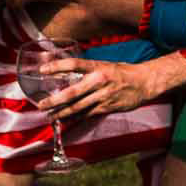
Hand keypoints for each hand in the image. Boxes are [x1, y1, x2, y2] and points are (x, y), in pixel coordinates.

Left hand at [37, 57, 154, 119]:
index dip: (57, 66)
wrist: (144, 82)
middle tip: (41, 105)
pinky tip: (66, 121)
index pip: (74, 64)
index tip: (42, 70)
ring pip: (78, 107)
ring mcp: (103, 96)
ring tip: (50, 116)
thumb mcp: (104, 65)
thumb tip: (66, 73)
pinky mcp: (107, 107)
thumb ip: (87, 70)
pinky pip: (88, 115)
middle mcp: (99, 81)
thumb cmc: (122, 72)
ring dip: (62, 113)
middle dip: (54, 101)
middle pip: (72, 92)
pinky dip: (76, 118)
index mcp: (97, 67)